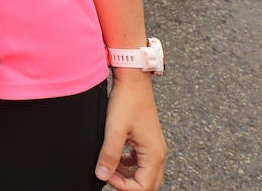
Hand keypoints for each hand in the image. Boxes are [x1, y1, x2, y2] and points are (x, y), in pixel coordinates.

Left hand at [96, 73, 164, 189]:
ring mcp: (154, 147)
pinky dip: (128, 164)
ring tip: (108, 165)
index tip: (105, 174)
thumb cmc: (127, 101)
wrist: (133, 81)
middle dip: (127, 184)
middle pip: (147, 184)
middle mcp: (158, 153)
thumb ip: (109, 154)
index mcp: (154, 154)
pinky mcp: (147, 141)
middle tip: (108, 174)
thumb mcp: (114, 129)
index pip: (143, 187)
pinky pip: (140, 162)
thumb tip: (102, 175)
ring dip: (127, 175)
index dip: (123, 186)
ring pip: (144, 173)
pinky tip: (115, 157)